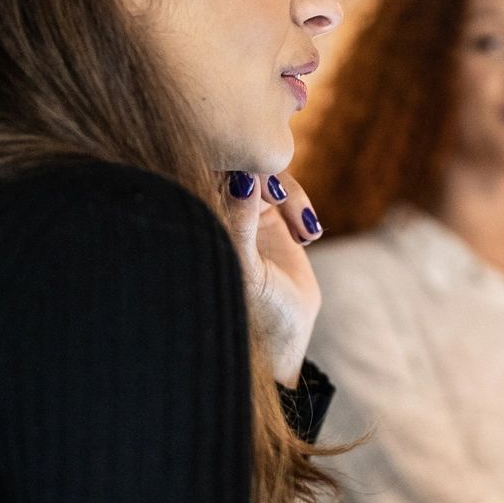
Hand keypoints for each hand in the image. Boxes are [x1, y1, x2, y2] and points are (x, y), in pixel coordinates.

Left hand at [222, 170, 323, 387]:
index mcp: (195, 220)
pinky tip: (308, 237)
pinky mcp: (271, 218)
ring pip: (267, 176)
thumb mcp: (246, 270)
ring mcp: (243, 213)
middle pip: (239, 165)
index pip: (205, 171)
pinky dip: (301, 207)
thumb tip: (242, 179)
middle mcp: (214, 212)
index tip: (256, 185)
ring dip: (292, 196)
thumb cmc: (250, 314)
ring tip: (305, 233)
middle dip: (267, 177)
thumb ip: (240, 223)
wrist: (283, 337)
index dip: (233, 166)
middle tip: (279, 199)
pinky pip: (288, 192)